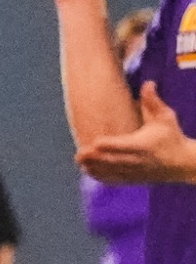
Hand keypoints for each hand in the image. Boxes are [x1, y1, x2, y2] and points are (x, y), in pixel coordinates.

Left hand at [78, 82, 195, 182]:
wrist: (183, 164)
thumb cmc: (172, 137)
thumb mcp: (166, 118)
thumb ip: (153, 102)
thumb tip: (148, 83)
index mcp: (143, 145)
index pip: (125, 146)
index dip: (110, 145)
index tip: (95, 142)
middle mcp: (138, 160)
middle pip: (114, 161)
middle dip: (97, 159)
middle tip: (79, 154)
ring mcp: (135, 172)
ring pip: (112, 172)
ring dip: (95, 168)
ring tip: (79, 160)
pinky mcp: (133, 179)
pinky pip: (115, 180)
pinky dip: (101, 177)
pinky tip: (88, 170)